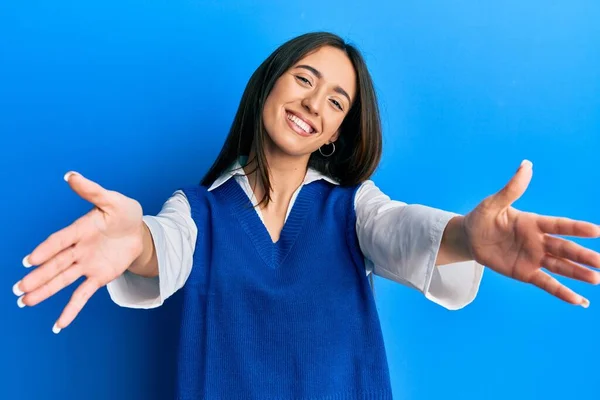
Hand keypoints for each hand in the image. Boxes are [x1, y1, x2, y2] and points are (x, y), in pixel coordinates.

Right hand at [12, 171, 144, 331]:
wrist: (139, 232)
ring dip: (45, 291)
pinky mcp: (98, 277)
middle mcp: (78, 249)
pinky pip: (82, 295)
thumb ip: (92, 191)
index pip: (60, 241)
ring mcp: (86, 265)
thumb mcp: (113, 201)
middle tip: (18, 289)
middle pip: (56, 264)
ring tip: (24, 301)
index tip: (30, 260)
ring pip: (62, 280)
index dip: (46, 250)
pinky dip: (71, 310)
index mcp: (79, 230)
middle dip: (38, 276)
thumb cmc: (124, 213)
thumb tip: (70, 175)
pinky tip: (58, 325)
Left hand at [463, 160, 599, 306]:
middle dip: (583, 255)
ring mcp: (534, 258)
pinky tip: (578, 300)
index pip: (559, 225)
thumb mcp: (494, 203)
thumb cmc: (483, 217)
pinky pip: (546, 283)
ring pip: (561, 266)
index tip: (597, 231)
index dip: (577, 228)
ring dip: (578, 273)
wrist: (470, 237)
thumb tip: (526, 165)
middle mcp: (539, 241)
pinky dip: (561, 291)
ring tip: (597, 279)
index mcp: (533, 222)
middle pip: (565, 248)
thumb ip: (512, 188)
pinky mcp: (525, 273)